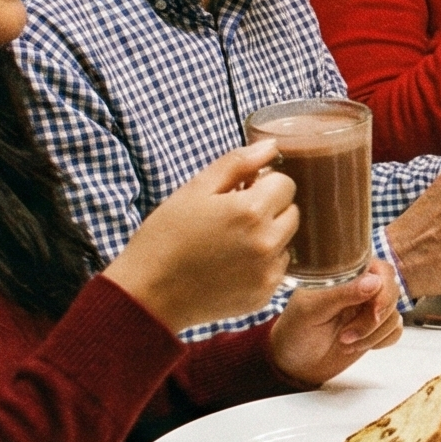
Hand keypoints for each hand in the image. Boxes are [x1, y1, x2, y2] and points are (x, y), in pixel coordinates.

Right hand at [104, 141, 298, 333]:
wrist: (148, 294)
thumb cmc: (166, 237)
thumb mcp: (195, 190)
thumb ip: (237, 163)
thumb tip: (270, 146)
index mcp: (252, 211)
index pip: (286, 183)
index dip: (263, 183)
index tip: (241, 190)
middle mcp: (267, 242)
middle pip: (292, 211)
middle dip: (270, 207)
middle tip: (234, 215)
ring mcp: (268, 272)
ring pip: (288, 239)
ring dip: (270, 235)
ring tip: (231, 241)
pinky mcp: (265, 294)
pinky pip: (278, 268)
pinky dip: (263, 262)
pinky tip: (232, 263)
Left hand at [267, 259, 403, 385]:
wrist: (296, 364)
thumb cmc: (296, 331)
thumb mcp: (311, 310)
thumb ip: (342, 294)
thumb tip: (374, 282)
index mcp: (346, 275)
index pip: (380, 270)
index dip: (383, 291)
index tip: (373, 310)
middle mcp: (361, 288)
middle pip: (392, 292)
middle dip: (374, 319)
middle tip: (348, 334)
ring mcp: (370, 309)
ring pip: (394, 314)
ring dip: (372, 334)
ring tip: (345, 342)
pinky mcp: (377, 328)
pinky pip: (395, 330)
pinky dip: (380, 341)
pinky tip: (358, 345)